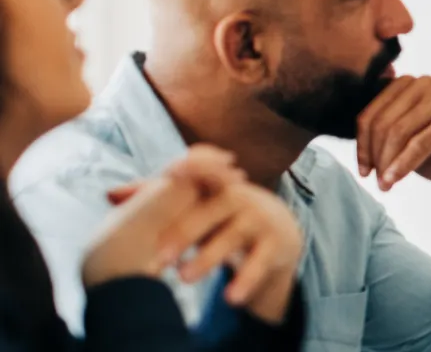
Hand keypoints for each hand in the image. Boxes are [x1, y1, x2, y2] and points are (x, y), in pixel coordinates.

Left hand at [89, 147, 304, 323]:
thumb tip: (110, 194)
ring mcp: (260, 220)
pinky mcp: (276, 244)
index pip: (202, 175)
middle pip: (212, 210)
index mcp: (217, 185)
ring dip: (208, 257)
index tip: (170, 175)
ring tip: (184, 278)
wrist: (279, 232)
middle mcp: (241, 198)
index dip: (189, 173)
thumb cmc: (223, 216)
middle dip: (184, 232)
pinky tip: (230, 298)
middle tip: (160, 258)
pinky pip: (259, 263)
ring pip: (232, 236)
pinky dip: (245, 280)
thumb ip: (155, 197)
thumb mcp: (195, 205)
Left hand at [358, 74, 430, 190]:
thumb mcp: (403, 138)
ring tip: (386, 184)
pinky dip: (403, 165)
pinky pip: (419, 144)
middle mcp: (424, 84)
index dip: (361, 145)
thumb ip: (381, 130)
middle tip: (376, 180)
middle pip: (383, 122)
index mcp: (406, 83)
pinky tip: (394, 180)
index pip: (370, 114)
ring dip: (387, 163)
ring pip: (398, 132)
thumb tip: (353, 137)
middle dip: (375, 155)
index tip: (363, 170)